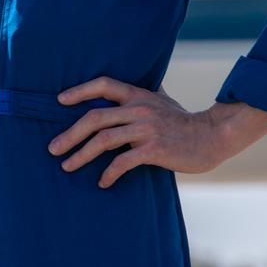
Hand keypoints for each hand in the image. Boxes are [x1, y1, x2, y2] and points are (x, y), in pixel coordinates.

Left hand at [48, 76, 266, 188]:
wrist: (213, 136)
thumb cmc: (184, 121)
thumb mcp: (162, 100)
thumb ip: (143, 94)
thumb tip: (131, 86)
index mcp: (138, 95)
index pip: (103, 84)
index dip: (79, 91)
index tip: (59, 101)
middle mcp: (139, 108)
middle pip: (95, 117)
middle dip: (70, 134)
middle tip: (53, 149)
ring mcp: (146, 128)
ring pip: (103, 140)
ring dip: (81, 155)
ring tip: (67, 167)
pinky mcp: (154, 149)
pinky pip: (123, 161)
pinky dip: (109, 173)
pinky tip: (102, 182)